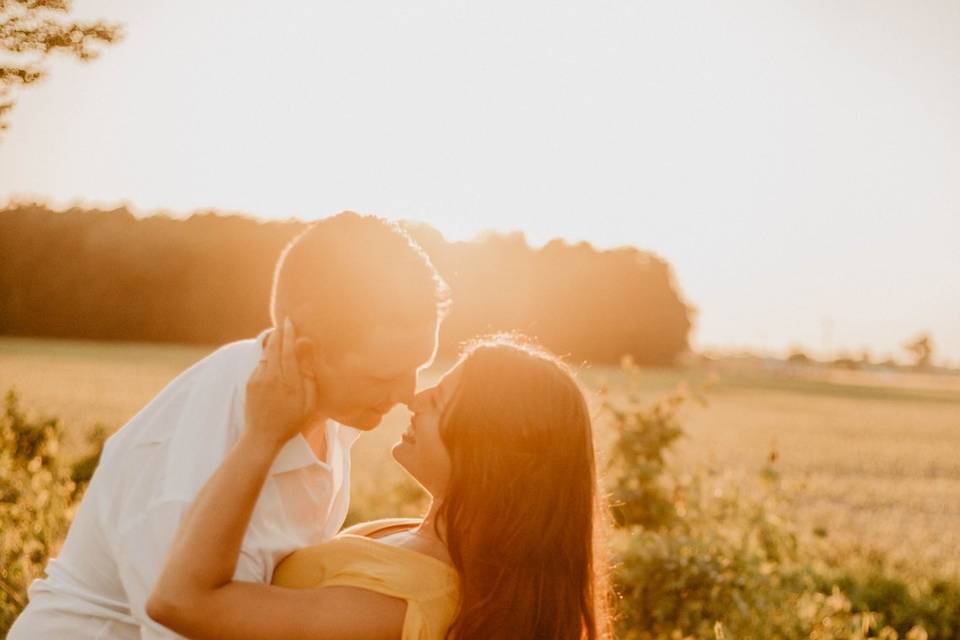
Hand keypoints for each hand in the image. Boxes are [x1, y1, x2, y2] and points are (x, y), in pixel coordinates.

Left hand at [244, 317, 316, 447]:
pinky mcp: (250, 383)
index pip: (288, 350)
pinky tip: (272, 355)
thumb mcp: (308, 402)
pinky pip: (260, 364)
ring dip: (272, 342)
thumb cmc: (291, 421)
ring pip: (266, 354)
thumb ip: (308, 375)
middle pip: (274, 347)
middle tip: (284, 321)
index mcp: (289, 382)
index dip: (289, 334)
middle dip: (279, 333)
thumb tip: (307, 354)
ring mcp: (258, 379)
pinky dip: (266, 356)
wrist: (262, 436)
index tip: (290, 321)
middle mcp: (272, 377)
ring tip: (279, 334)